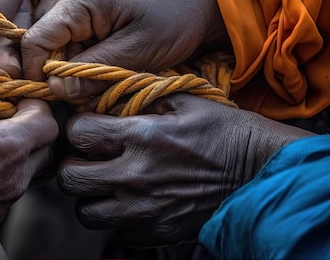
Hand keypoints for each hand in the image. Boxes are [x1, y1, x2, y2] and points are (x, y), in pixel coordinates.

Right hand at [0, 99, 58, 225]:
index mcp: (9, 144)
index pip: (47, 120)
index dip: (34, 106)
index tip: (15, 101)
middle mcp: (18, 172)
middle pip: (48, 145)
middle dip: (35, 128)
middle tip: (10, 120)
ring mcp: (11, 195)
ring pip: (33, 167)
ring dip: (22, 152)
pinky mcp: (0, 211)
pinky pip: (15, 185)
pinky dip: (8, 172)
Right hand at [22, 0, 229, 97]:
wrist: (203, 4)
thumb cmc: (175, 20)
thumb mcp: (137, 51)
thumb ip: (94, 72)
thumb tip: (56, 92)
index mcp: (76, 2)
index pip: (35, 42)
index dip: (38, 75)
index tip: (58, 101)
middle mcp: (69, 2)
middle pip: (46, 51)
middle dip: (63, 79)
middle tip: (92, 96)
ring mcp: (79, 12)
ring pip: (61, 55)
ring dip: (79, 76)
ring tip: (109, 83)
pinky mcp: (90, 22)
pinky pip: (76, 52)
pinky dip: (89, 69)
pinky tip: (112, 73)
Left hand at [58, 93, 314, 246]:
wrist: (260, 174)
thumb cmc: (223, 131)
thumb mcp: (182, 99)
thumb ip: (138, 96)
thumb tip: (102, 96)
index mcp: (140, 137)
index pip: (77, 133)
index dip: (78, 127)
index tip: (89, 127)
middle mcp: (135, 177)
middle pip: (69, 178)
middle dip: (74, 164)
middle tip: (89, 158)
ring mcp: (144, 211)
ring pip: (85, 212)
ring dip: (90, 196)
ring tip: (107, 182)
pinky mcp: (157, 233)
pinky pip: (115, 232)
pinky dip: (116, 218)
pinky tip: (131, 201)